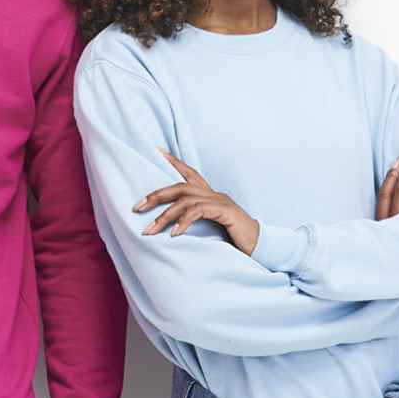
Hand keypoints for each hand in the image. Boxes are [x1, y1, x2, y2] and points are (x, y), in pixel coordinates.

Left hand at [132, 149, 258, 255]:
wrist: (261, 246)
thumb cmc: (234, 239)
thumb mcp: (211, 228)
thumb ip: (196, 221)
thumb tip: (171, 227)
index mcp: (211, 196)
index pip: (189, 173)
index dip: (174, 162)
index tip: (157, 150)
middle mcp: (214, 194)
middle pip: (179, 187)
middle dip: (156, 196)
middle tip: (137, 207)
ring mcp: (220, 201)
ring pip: (185, 200)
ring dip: (164, 216)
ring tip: (150, 230)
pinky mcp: (225, 211)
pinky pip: (198, 211)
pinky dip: (183, 222)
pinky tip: (174, 234)